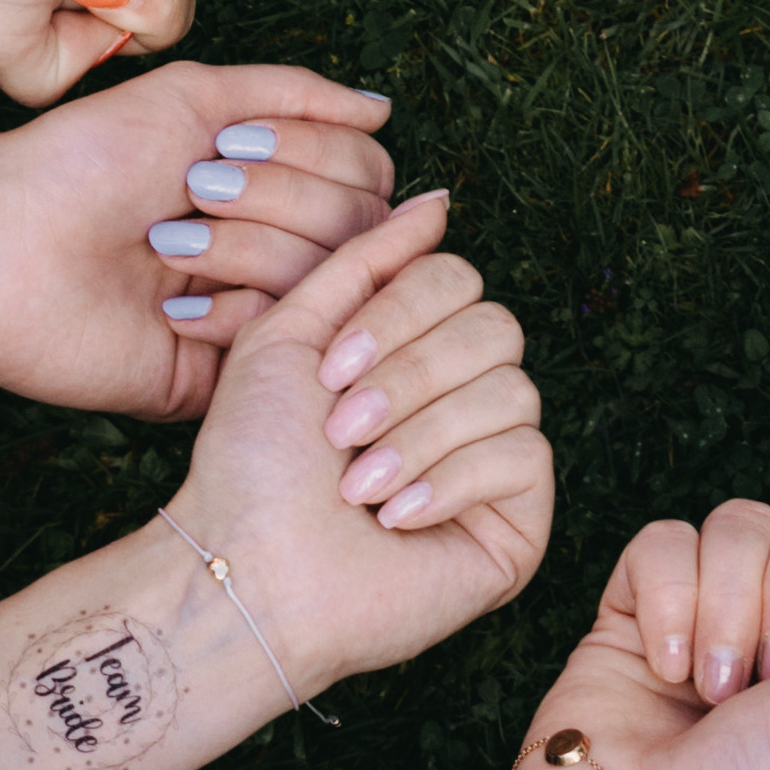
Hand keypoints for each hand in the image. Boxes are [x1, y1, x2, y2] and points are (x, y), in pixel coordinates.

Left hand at [0, 64, 396, 417]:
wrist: (0, 241)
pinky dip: (228, 308)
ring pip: (328, 277)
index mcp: (277, 189)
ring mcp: (259, 314)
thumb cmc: (84, 162)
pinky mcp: (228, 374)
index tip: (232, 143)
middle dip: (276, 195)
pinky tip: (170, 308)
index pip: (368, 172)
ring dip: (243, 246)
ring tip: (164, 246)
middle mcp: (280, 250)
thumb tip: (383, 110)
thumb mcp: (197, 98)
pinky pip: (283, 338)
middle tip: (193, 189)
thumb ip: (299, 94)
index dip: (317, 152)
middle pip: (361, 222)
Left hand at [171, 199, 554, 694]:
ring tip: (357, 487)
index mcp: (418, 347)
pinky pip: (524, 456)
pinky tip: (395, 518)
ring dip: (420, 435)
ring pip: (512, 391)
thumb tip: (439, 198)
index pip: (460, 280)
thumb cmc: (254, 462)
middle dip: (409, 377)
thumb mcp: (293, 332)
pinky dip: (450, 480)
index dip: (400, 313)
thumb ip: (364, 257)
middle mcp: (468, 395)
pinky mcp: (520, 520)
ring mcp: (499, 458)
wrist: (245, 571)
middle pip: (496, 327)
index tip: (329, 370)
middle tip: (341, 430)